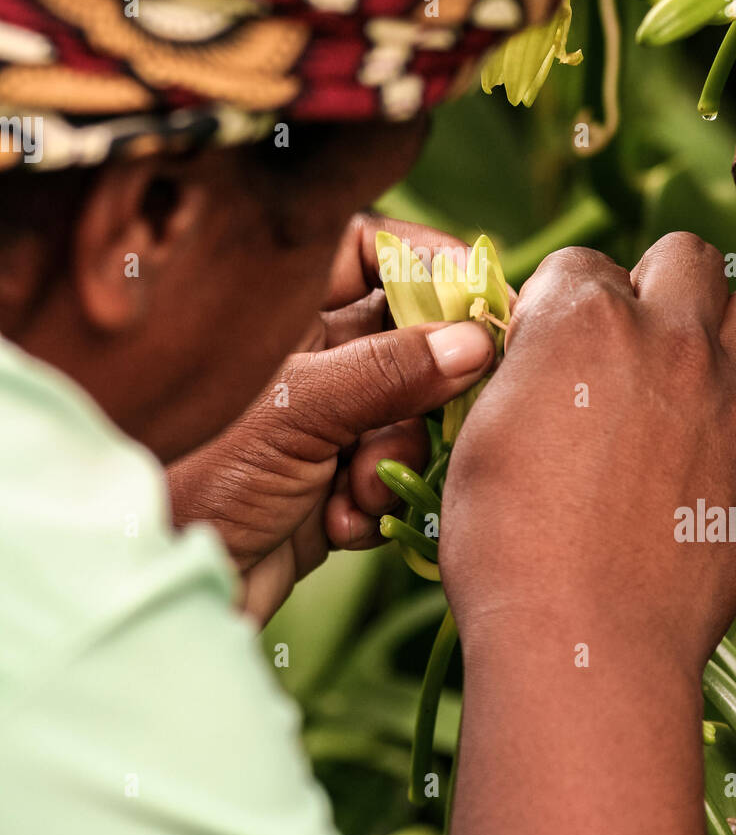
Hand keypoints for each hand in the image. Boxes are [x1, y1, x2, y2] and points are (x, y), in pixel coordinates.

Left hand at [169, 214, 494, 624]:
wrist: (155, 584)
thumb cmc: (195, 475)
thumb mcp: (295, 410)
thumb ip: (388, 371)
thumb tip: (473, 343)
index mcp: (275, 310)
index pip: (366, 250)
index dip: (426, 265)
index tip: (482, 300)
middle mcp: (300, 356)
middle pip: (401, 336)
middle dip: (426, 380)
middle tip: (461, 403)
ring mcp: (315, 421)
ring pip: (403, 412)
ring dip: (395, 454)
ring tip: (360, 488)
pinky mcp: (326, 483)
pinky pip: (386, 472)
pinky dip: (374, 499)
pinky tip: (341, 524)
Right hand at [440, 231, 735, 679]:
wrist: (585, 642)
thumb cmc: (509, 546)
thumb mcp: (480, 436)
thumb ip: (521, 372)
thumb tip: (538, 356)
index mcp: (584, 320)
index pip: (578, 263)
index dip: (556, 299)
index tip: (547, 339)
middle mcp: (669, 339)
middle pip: (682, 257)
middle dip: (650, 283)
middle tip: (623, 340)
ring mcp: (730, 396)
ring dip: (718, 327)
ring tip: (682, 372)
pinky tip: (712, 435)